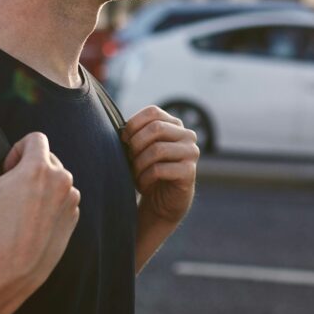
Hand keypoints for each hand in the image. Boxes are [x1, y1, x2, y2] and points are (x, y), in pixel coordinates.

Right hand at [0, 132, 79, 297]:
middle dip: (29, 168)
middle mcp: (61, 179)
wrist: (12, 270)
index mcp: (39, 168)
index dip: (18, 148)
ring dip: (41, 187)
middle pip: (47, 159)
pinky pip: (63, 201)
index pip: (35, 138)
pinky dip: (50, 205)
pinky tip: (32, 221)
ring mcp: (71, 199)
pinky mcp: (73, 217)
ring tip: (21, 207)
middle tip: (11, 189)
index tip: (8, 167)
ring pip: (56, 181)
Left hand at [122, 106, 199, 223]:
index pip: (153, 112)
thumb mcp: (143, 149)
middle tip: (128, 159)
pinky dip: (145, 178)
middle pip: (156, 128)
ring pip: (158, 149)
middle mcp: (187, 135)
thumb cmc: (149, 171)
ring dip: (139, 163)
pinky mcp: (189, 172)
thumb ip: (137, 135)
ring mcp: (191, 152)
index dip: (134, 123)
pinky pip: (159, 169)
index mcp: (175, 125)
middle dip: (136, 144)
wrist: (162, 201)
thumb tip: (121, 130)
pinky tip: (143, 184)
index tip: (123, 139)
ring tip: (134, 174)